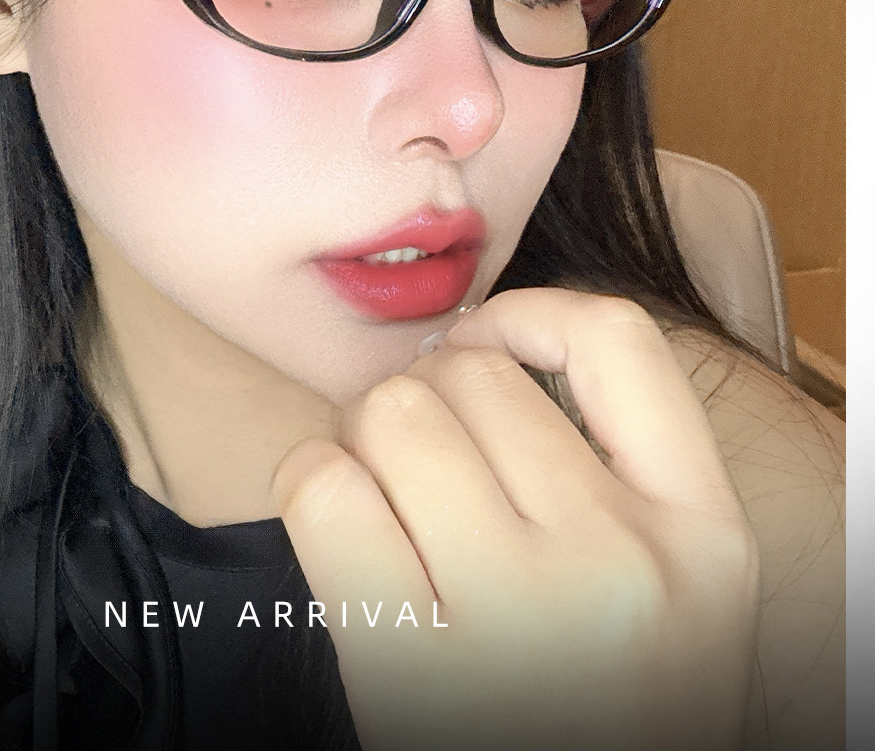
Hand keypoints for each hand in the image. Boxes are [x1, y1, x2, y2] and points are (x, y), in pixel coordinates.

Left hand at [273, 289, 759, 750]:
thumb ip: (605, 470)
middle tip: (424, 467)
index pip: (618, 339)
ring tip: (387, 503)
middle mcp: (624, 562)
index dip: (529, 318)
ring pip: (392, 412)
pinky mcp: (410, 666)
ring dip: (365, 441)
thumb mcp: (664, 587)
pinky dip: (313, 486)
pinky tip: (343, 533)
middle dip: (427, 398)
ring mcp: (519, 614)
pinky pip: (324, 488)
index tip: (485, 348)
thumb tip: (470, 346)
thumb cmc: (593, 699)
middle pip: (470, 375)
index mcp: (704, 536)